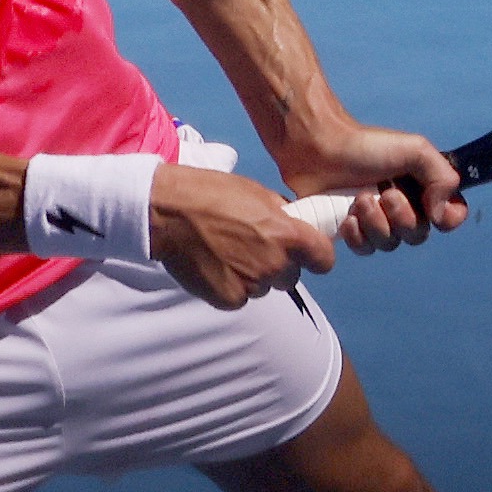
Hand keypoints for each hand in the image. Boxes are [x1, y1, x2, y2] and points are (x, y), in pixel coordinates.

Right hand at [148, 162, 337, 308]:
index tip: (308, 256)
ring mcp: (252, 284)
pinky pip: (240, 298)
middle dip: (277, 265)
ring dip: (252, 276)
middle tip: (251, 248)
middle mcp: (275, 263)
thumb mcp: (255, 192)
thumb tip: (294, 222)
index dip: (317, 257)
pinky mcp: (229, 299)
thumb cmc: (210, 194)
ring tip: (226, 254)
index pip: (324, 259)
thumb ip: (281, 213)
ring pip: (264, 287)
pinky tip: (214, 267)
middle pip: (290, 276)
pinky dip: (231, 287)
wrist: (168, 212)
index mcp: (287, 235)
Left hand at [280, 123, 467, 255]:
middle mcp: (405, 207)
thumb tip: (441, 215)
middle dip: (402, 216)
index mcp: (424, 187)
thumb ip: (442, 177)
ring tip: (360, 198)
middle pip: (418, 235)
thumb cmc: (367, 146)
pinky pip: (365, 250)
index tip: (432, 208)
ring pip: (390, 244)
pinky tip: (347, 217)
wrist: (319, 148)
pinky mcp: (352, 231)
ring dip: (376, 223)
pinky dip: (358, 235)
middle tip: (384, 193)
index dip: (448, 219)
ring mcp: (377, 221)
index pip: (452, 216)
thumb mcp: (415, 150)